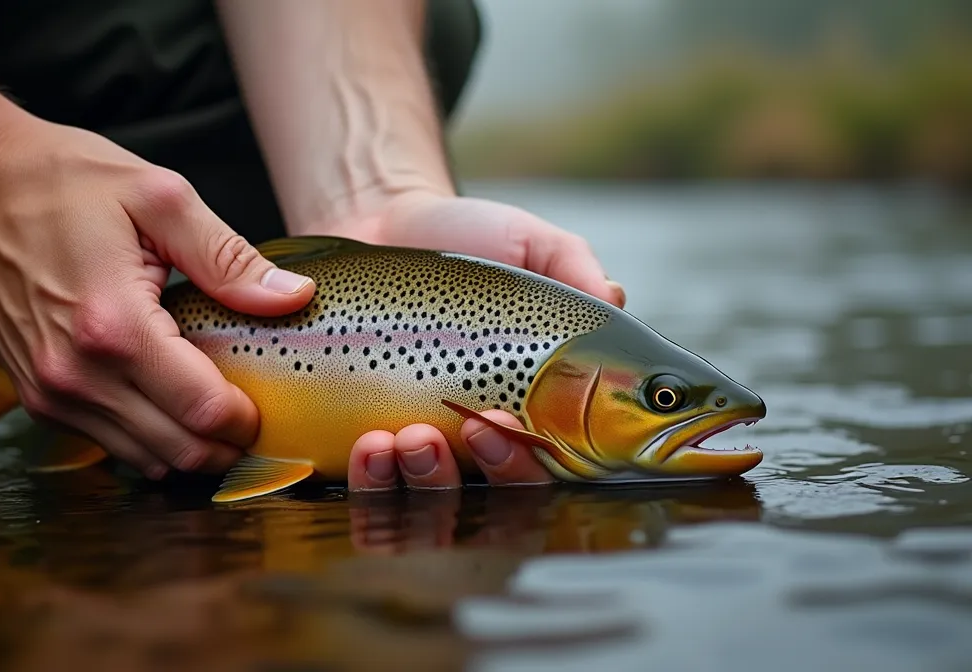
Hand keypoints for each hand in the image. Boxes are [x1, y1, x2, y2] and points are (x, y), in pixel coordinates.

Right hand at [0, 116, 315, 478]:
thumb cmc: (60, 181)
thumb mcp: (159, 197)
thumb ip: (229, 257)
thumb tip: (293, 298)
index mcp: (115, 327)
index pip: (204, 411)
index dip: (250, 419)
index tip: (272, 401)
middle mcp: (76, 375)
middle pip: (179, 451)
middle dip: (228, 445)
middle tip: (258, 414)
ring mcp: (50, 392)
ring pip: (144, 460)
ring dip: (189, 448)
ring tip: (218, 411)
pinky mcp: (34, 396)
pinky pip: (108, 443)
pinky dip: (148, 438)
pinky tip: (168, 403)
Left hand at [305, 189, 623, 489]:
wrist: (383, 224)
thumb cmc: (468, 241)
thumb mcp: (530, 245)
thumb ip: (575, 270)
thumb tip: (614, 298)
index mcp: (533, 403)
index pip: (548, 460)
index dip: (529, 460)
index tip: (503, 422)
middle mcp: (481, 437)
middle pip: (497, 493)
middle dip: (482, 474)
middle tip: (455, 429)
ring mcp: (423, 444)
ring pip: (432, 499)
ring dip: (420, 481)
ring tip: (396, 440)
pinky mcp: (364, 439)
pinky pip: (373, 487)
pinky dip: (372, 481)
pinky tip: (368, 448)